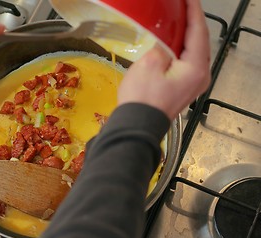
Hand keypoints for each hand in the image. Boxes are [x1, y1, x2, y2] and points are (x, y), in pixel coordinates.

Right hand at [118, 0, 210, 119]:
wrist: (137, 126)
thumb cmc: (142, 97)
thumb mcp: (149, 64)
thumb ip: (162, 47)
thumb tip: (165, 44)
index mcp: (196, 68)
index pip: (199, 32)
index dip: (194, 11)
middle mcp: (201, 76)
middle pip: (200, 42)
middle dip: (191, 23)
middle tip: (181, 8)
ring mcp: (193, 84)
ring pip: (193, 53)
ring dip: (185, 36)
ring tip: (177, 21)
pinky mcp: (184, 89)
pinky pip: (186, 63)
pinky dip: (181, 50)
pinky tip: (172, 43)